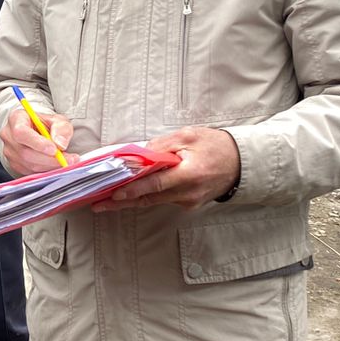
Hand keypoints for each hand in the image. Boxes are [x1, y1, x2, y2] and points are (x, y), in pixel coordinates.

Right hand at [0, 106, 76, 175]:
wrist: (37, 132)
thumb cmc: (45, 124)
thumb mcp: (57, 120)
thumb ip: (61, 128)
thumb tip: (60, 144)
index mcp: (16, 119)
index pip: (21, 132)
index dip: (37, 143)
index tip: (54, 149)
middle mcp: (9, 136)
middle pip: (25, 152)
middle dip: (49, 159)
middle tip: (68, 159)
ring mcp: (10, 152)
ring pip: (29, 164)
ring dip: (50, 165)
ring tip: (66, 161)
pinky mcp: (15, 165)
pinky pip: (30, 172)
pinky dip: (46, 170)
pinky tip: (56, 165)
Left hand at [92, 126, 239, 212]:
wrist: (241, 163)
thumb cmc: (216, 146)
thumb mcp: (189, 136)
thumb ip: (163, 145)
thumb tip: (140, 154)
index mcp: (190, 174)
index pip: (155, 184)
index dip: (133, 189)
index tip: (114, 193)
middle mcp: (188, 193)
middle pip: (149, 198)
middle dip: (122, 201)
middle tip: (98, 204)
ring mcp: (188, 202)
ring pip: (154, 201)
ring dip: (131, 200)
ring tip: (106, 200)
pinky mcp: (188, 204)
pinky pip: (163, 199)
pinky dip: (147, 196)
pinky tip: (130, 193)